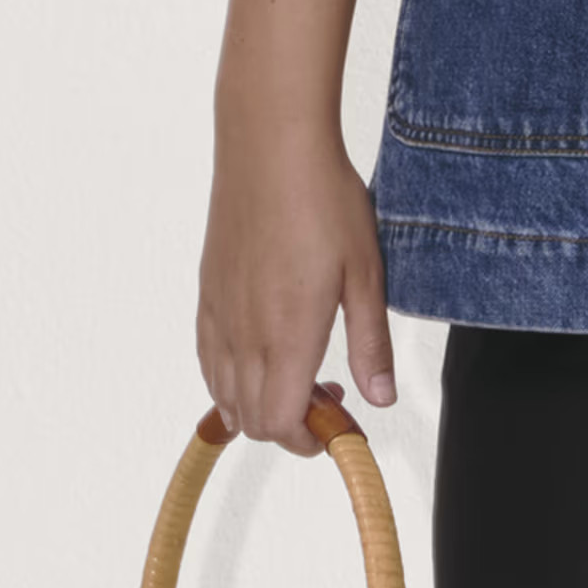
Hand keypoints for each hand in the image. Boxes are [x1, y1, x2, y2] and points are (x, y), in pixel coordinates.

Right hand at [196, 119, 396, 452]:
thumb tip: (380, 399)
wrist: (270, 145)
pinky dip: (230, 377)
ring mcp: (219, 314)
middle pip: (251, 418)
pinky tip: (262, 353)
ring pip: (224, 393)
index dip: (307, 441)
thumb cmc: (323, 201)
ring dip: (259, 403)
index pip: (279, 424)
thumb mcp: (366, 275)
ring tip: (300, 372)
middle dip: (290, 425)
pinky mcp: (207, 293)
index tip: (337, 425)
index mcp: (286, 336)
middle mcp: (243, 334)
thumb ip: (371, 344)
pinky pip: (208, 358)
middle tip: (330, 394)